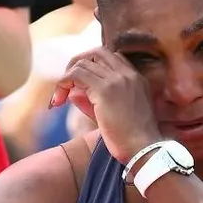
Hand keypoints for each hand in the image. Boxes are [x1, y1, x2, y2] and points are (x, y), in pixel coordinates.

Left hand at [50, 48, 160, 163]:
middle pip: (96, 52)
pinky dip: (62, 84)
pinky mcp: (104, 90)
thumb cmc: (131, 141)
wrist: (144, 150)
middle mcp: (128, 74)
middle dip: (77, 64)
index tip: (81, 85)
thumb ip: (92, 101)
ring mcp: (117, 80)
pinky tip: (58, 101)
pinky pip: (76, 75)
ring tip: (59, 98)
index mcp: (136, 78)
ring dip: (66, 77)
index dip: (92, 66)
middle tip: (66, 84)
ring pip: (83, 63)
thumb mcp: (112, 116)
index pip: (111, 58)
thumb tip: (72, 92)